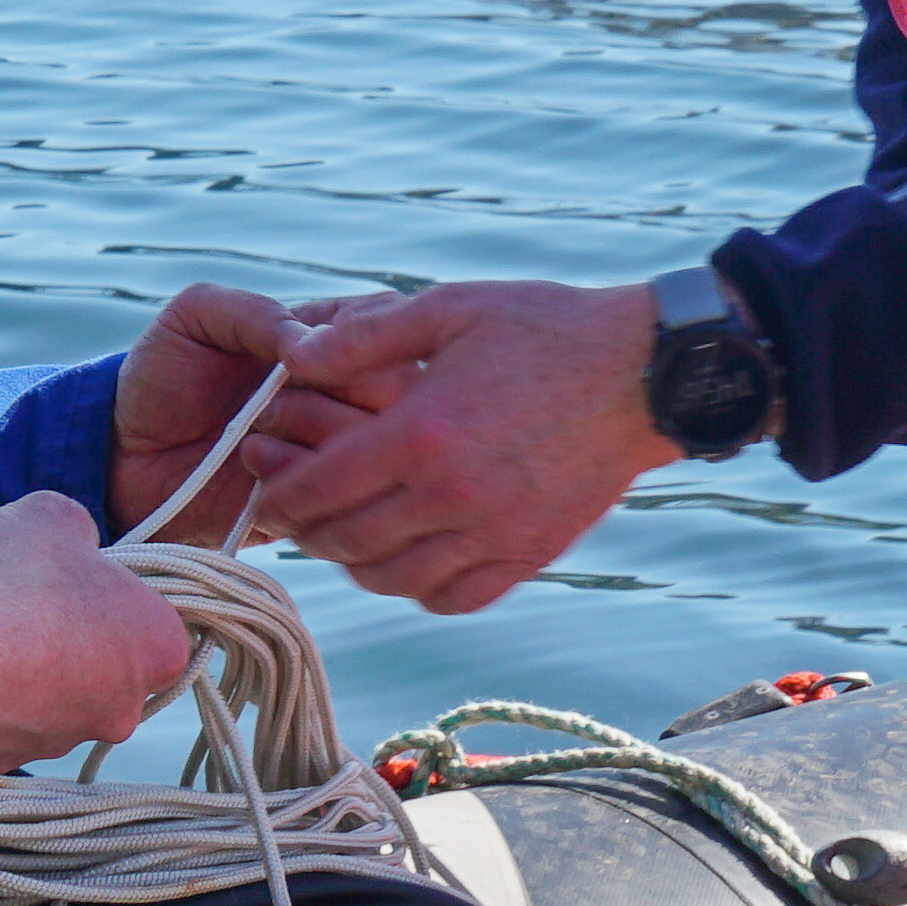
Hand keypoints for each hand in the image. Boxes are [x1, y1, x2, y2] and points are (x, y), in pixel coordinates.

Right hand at [0, 493, 189, 776]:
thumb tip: (74, 546)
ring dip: (26, 668)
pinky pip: (7, 721)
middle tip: (24, 605)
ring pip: (54, 695)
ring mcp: (66, 742)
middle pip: (105, 662)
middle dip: (69, 637)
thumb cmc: (8, 585)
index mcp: (160, 647)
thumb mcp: (51, 517)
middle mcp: (126, 709)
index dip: (109, 594)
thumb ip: (79, 530)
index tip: (72, 581)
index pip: (150, 619)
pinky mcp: (12, 764)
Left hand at [106, 283, 382, 546]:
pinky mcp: (321, 504)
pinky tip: (254, 477)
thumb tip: (312, 342)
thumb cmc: (163, 375)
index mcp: (327, 339)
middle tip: (267, 406)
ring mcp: (338, 451)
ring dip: (312, 443)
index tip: (289, 363)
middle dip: (329, 400)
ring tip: (251, 443)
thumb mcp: (196, 317)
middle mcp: (345, 394)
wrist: (125, 455)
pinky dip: (298, 487)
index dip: (346, 349)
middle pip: (396, 396)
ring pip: (375, 450)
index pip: (385, 330)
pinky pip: (345, 501)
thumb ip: (254, 312)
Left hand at [258, 280, 664, 613]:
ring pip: (393, 579)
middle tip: (294, 510)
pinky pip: (452, 596)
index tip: (262, 486)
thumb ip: (364, 336)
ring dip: (354, 563)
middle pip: (347, 542)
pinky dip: (416, 587)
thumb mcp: (448, 309)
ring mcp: (494, 533)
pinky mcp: (529, 554)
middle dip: (307, 530)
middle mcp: (453, 496)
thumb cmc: (544, 329)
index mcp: (422, 434)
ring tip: (343, 534)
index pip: (319, 489)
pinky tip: (406, 558)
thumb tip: (294, 354)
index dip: (278, 494)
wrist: (643, 372)